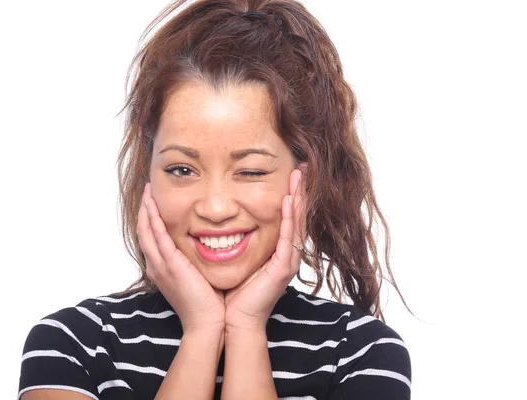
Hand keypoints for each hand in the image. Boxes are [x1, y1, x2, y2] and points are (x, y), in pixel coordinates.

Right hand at [137, 183, 225, 334]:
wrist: (207, 324)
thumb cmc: (207, 304)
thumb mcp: (197, 278)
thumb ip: (195, 262)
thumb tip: (207, 247)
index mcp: (162, 269)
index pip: (152, 238)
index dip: (151, 218)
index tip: (155, 202)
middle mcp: (157, 265)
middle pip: (145, 230)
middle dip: (145, 209)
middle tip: (148, 190)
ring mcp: (161, 265)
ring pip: (147, 230)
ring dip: (146, 209)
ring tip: (148, 191)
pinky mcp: (170, 264)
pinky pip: (158, 236)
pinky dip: (154, 218)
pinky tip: (153, 204)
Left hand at [223, 168, 304, 331]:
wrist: (232, 320)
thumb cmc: (233, 292)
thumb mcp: (237, 258)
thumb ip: (239, 240)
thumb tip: (224, 220)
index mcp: (277, 252)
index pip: (287, 217)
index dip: (291, 195)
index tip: (291, 173)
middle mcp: (287, 255)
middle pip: (296, 216)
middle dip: (299, 191)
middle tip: (302, 167)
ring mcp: (287, 262)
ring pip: (295, 223)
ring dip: (298, 198)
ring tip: (299, 176)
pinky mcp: (282, 269)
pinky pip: (287, 239)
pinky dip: (289, 219)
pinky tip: (289, 201)